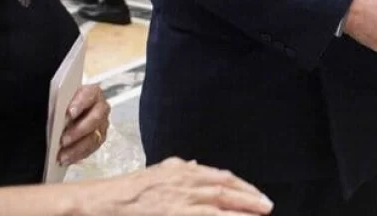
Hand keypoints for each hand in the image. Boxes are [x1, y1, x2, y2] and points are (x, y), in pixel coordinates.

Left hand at [59, 85, 109, 165]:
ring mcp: (101, 124)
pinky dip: (79, 155)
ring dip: (78, 147)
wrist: (67, 115)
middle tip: (63, 140)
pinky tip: (66, 159)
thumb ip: (58, 106)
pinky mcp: (99, 138)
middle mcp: (100, 107)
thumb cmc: (63, 106)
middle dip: (79, 130)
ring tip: (62, 156)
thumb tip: (53, 115)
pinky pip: (92, 148)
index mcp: (91, 93)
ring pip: (95, 136)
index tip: (69, 114)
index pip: (89, 94)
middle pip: (96, 117)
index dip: (80, 104)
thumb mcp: (59, 101)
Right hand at [82, 157, 273, 214]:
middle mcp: (187, 182)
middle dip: (249, 199)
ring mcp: (182, 201)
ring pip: (219, 206)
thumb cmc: (132, 188)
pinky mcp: (174, 214)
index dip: (243, 186)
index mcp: (186, 171)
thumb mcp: (161, 170)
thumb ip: (182, 168)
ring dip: (241, 212)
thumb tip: (198, 166)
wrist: (108, 201)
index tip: (257, 195)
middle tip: (267, 206)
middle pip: (226, 190)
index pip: (222, 178)